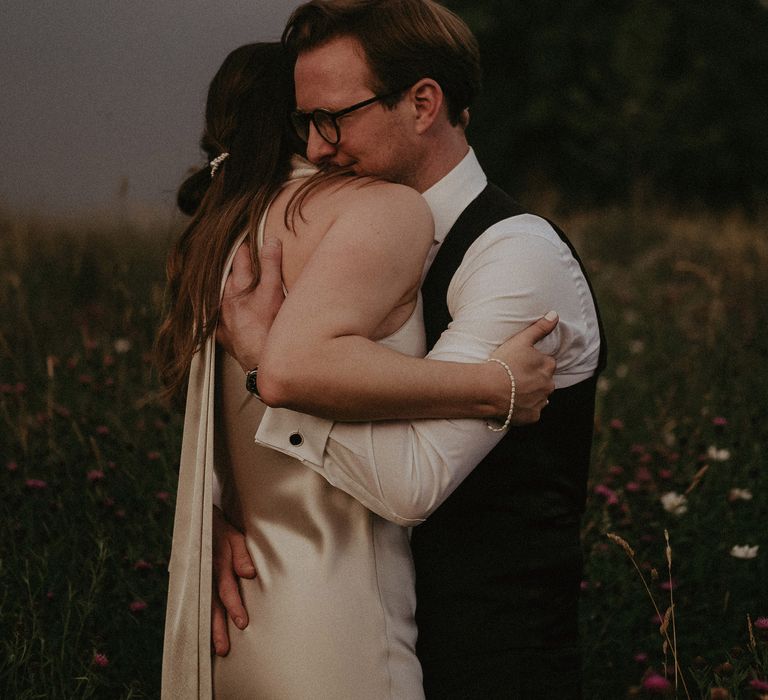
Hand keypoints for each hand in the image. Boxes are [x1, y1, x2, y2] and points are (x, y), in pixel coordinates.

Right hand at [211, 506, 256, 656]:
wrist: (199, 520)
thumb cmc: (222, 530)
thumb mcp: (235, 536)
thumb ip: (242, 555)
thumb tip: (249, 574)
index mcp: (217, 565)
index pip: (227, 590)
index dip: (234, 607)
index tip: (242, 624)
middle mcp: (206, 576)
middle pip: (212, 606)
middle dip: (218, 628)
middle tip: (224, 650)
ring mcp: (198, 580)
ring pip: (203, 608)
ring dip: (209, 628)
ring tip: (216, 650)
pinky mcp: (194, 582)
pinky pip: (197, 603)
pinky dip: (200, 619)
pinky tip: (202, 635)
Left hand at [216, 237, 284, 371]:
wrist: (262, 362)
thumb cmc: (270, 328)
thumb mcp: (274, 291)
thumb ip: (271, 265)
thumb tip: (271, 241)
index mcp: (237, 286)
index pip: (240, 258)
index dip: (247, 247)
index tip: (250, 240)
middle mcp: (224, 300)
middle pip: (227, 275)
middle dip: (235, 267)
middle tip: (243, 258)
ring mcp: (220, 318)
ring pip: (219, 294)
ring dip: (226, 287)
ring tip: (234, 282)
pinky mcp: (221, 334)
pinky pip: (215, 316)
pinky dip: (219, 309)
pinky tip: (225, 308)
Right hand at [492, 311, 557, 425]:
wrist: (489, 389)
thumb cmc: (503, 362)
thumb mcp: (521, 340)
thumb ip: (540, 328)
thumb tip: (555, 315)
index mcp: (548, 366)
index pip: (547, 363)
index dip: (533, 364)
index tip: (519, 365)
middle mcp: (549, 385)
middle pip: (544, 381)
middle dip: (534, 380)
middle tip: (514, 377)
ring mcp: (541, 402)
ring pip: (539, 397)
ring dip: (530, 394)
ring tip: (512, 391)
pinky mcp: (533, 416)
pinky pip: (532, 412)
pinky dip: (525, 409)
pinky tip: (512, 403)